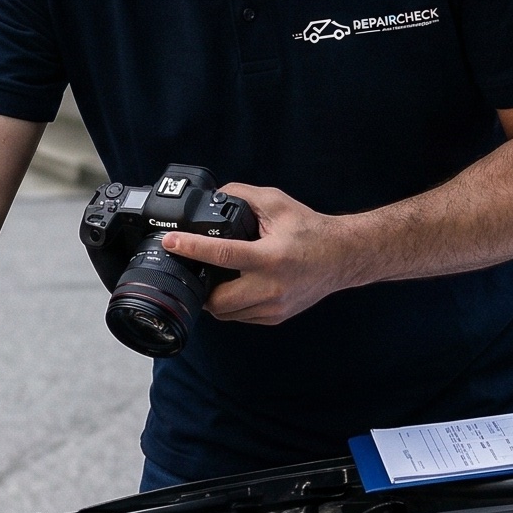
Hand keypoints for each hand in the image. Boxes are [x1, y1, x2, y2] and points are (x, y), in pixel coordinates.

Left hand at [162, 184, 358, 325]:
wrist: (342, 257)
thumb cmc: (311, 230)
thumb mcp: (277, 203)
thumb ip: (242, 195)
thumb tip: (212, 197)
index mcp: (270, 257)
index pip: (221, 254)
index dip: (191, 248)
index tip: (170, 242)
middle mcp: (271, 287)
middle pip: (217, 301)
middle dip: (200, 287)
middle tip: (194, 269)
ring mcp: (274, 307)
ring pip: (227, 314)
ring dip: (215, 298)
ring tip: (214, 276)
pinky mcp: (276, 317)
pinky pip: (241, 317)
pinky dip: (231, 304)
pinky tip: (234, 286)